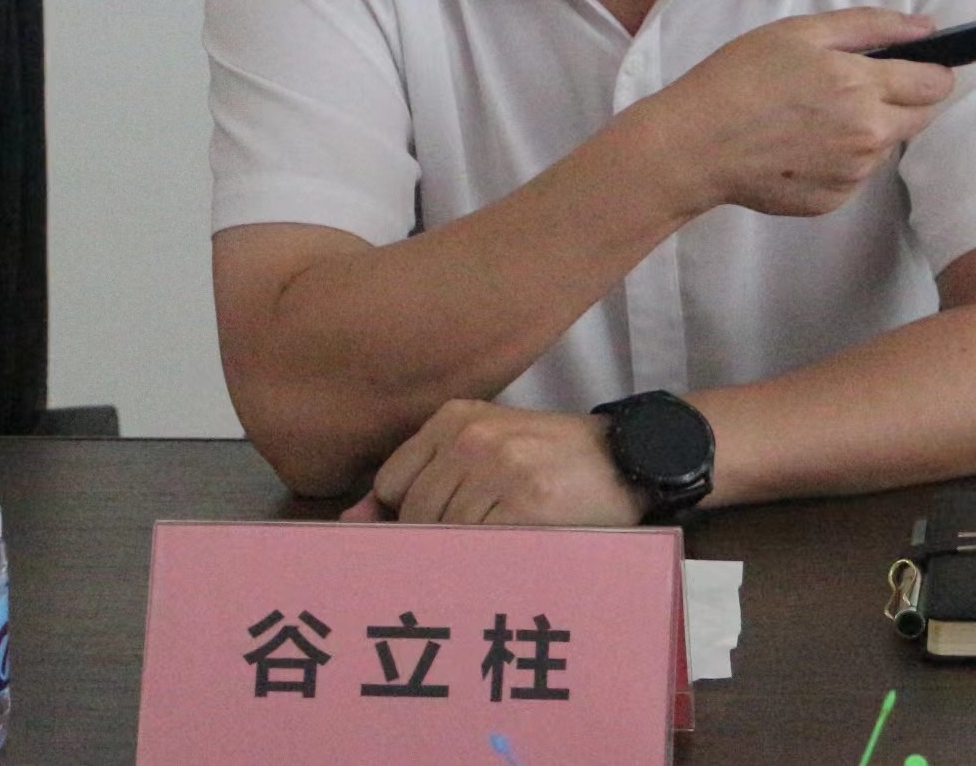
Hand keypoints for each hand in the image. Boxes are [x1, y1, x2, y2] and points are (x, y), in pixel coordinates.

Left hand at [340, 399, 646, 526]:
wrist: (625, 457)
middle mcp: (471, 437)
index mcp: (455, 417)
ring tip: (500, 539)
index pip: (391, 482)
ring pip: (443, 534)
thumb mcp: (484, 446)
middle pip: (415, 512)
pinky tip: (513, 547)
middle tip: (478, 537)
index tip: (426, 531)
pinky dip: (488, 558)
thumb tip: (349, 521)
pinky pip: (478, 548)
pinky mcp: (525, 504)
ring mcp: (499, 469)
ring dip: (465, 550)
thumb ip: (423, 476)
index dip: (404, 516)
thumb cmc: (548, 458)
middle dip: (434, 539)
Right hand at [649, 8, 953, 217]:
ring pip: (885, 145)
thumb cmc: (740, 79)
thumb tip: (928, 27)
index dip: (930, 69)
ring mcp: (852, 174)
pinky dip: (840, 157)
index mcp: (863, 87)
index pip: (936, 82)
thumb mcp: (801, 33)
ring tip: (813, 116)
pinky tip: (800, 144)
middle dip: (902, 98)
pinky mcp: (833, 200)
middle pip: (922, 116)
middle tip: (852, 86)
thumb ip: (872, 25)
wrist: (696, 144)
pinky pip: (855, 173)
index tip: (912, 64)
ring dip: (868, 128)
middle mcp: (868, 136)